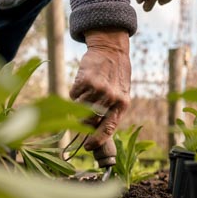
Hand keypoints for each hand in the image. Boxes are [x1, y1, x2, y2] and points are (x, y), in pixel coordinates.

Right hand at [70, 29, 130, 163]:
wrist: (112, 50)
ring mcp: (98, 88)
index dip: (96, 140)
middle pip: (90, 121)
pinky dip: (75, 93)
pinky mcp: (86, 80)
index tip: (87, 147)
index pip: (108, 128)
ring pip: (80, 109)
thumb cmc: (116, 75)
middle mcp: (111, 97)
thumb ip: (112, 110)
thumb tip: (94, 132)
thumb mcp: (121, 93)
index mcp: (123, 104)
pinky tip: (82, 85)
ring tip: (84, 95)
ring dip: (77, 106)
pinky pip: (74, 95)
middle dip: (82, 123)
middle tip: (79, 120)